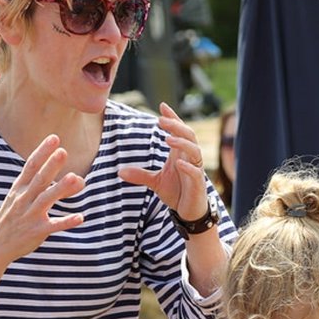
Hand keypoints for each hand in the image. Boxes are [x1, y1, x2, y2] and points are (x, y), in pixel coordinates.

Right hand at [0, 135, 84, 264]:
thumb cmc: (13, 217)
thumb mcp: (24, 199)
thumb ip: (51, 188)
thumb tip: (78, 179)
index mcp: (19, 189)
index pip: (31, 166)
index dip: (42, 152)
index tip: (54, 138)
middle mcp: (23, 199)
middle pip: (39, 179)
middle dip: (51, 165)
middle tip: (63, 151)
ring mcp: (29, 215)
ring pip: (46, 200)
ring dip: (60, 189)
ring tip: (75, 178)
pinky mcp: (36, 231)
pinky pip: (53, 226)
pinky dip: (66, 221)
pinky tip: (80, 217)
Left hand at [118, 103, 207, 219]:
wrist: (189, 212)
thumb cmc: (176, 192)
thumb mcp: (155, 182)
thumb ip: (140, 175)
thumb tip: (119, 171)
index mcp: (180, 153)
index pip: (179, 130)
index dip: (172, 118)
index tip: (162, 106)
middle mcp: (189, 158)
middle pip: (188, 135)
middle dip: (176, 126)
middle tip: (160, 120)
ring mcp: (195, 169)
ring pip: (194, 150)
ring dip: (182, 143)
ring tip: (168, 139)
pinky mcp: (198, 183)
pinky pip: (195, 172)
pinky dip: (188, 166)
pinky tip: (179, 163)